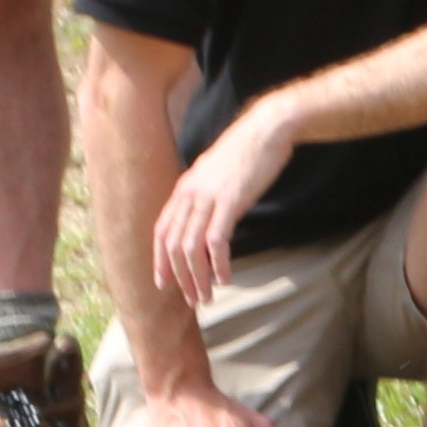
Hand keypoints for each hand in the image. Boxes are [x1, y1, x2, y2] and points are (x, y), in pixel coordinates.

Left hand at [150, 113, 294, 309]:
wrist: (266, 128)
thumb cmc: (247, 149)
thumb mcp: (215, 171)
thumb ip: (205, 192)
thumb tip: (206, 215)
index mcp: (184, 188)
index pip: (162, 231)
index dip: (160, 260)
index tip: (164, 283)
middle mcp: (189, 194)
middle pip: (174, 245)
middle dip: (180, 277)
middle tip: (191, 298)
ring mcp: (208, 198)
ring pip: (192, 248)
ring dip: (197, 277)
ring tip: (206, 296)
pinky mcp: (230, 201)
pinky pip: (217, 241)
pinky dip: (219, 263)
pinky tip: (225, 277)